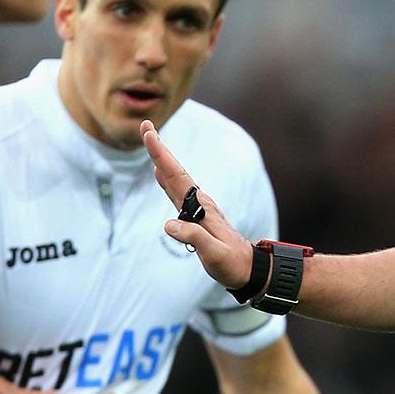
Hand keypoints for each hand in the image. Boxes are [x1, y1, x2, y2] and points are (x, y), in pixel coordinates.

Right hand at [139, 120, 254, 289]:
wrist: (248, 267)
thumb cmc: (231, 263)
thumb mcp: (214, 254)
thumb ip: (194, 238)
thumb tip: (169, 224)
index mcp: (201, 208)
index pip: (177, 178)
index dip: (162, 156)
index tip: (151, 135)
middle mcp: (199, 203)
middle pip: (174, 172)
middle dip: (159, 149)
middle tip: (146, 126)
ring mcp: (198, 208)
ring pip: (175, 179)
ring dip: (161, 160)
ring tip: (151, 142)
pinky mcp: (196, 215)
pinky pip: (177, 192)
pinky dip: (166, 178)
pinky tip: (160, 173)